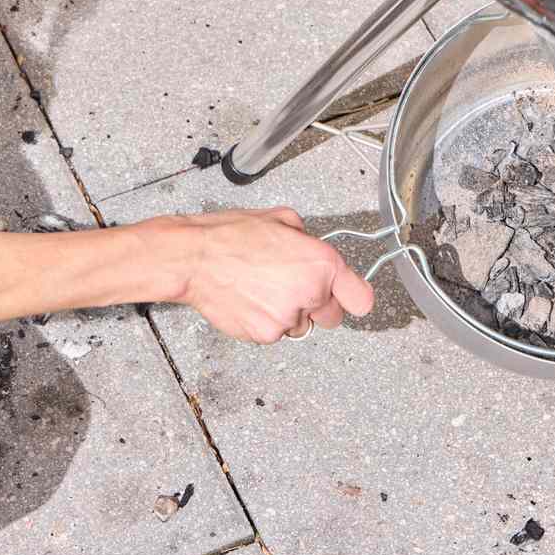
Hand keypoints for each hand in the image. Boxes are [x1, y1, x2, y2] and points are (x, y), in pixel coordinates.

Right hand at [165, 208, 373, 343]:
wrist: (195, 258)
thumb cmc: (232, 236)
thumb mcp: (282, 219)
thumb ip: (307, 240)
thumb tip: (311, 250)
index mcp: (321, 264)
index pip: (360, 299)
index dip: (353, 297)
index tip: (349, 296)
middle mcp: (310, 294)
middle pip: (332, 317)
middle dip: (317, 305)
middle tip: (291, 286)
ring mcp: (287, 318)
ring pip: (301, 326)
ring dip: (289, 313)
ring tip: (262, 289)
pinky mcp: (265, 335)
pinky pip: (276, 333)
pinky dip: (265, 321)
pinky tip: (250, 300)